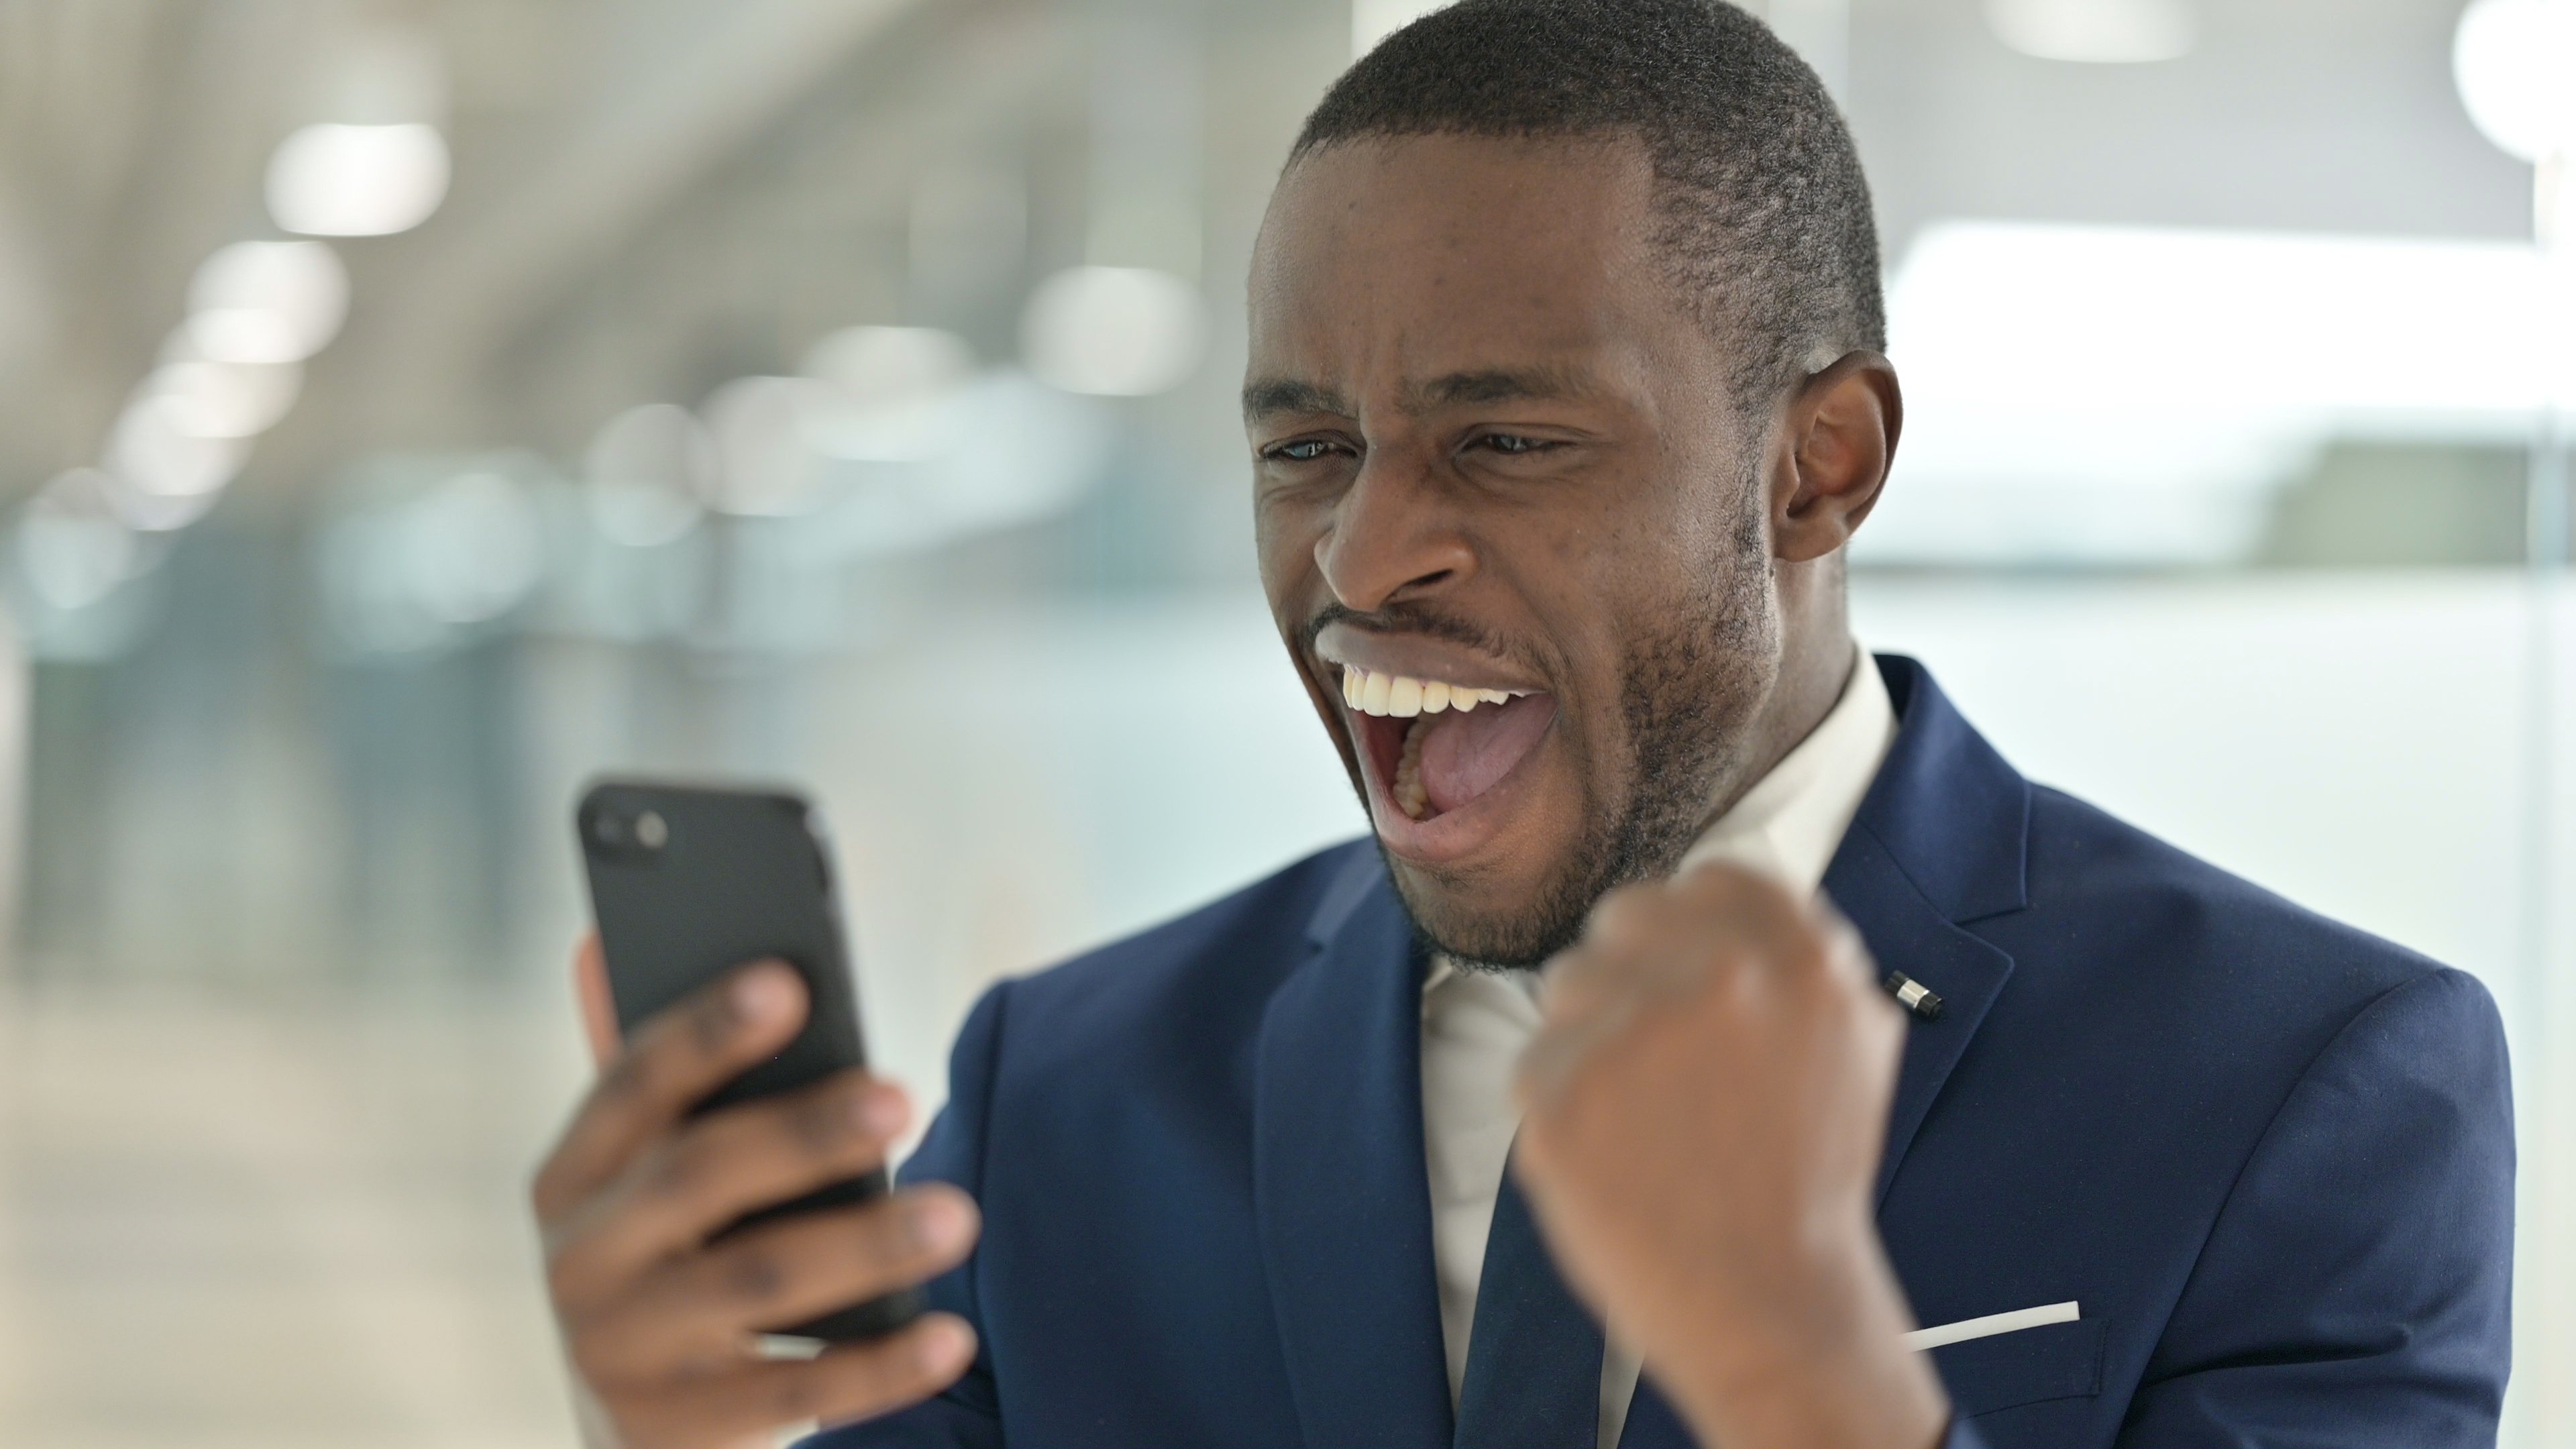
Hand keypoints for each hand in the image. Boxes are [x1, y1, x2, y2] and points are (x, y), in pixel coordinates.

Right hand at [534, 937, 980, 1447]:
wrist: (637, 1423)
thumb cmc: (666, 1256)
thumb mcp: (641, 1175)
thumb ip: (648, 1075)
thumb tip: (596, 942)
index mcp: (574, 1176)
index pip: (630, 1085)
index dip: (704, 1032)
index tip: (788, 983)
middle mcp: (581, 1262)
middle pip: (697, 1177)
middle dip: (802, 1132)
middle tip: (903, 1094)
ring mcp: (621, 1351)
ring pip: (753, 1284)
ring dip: (864, 1245)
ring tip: (958, 1212)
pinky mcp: (674, 1431)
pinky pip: (790, 1394)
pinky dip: (878, 1367)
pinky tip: (951, 1334)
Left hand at [1512, 863, 1947, 1448]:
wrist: (1771, 1302)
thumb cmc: (1803, 1176)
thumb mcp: (1850, 1038)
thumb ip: (1794, 954)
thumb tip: (1720, 900)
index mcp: (1799, 953)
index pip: (1710, 878)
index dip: (1692, 932)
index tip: (1690, 980)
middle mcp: (1717, 974)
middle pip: (1623, 918)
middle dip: (1632, 977)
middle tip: (1661, 1062)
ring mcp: (1631, 1029)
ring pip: (1567, 985)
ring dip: (1590, 1038)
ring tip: (1644, 1118)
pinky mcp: (1558, 1090)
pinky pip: (1533, 1062)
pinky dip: (1560, 1108)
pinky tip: (1613, 1156)